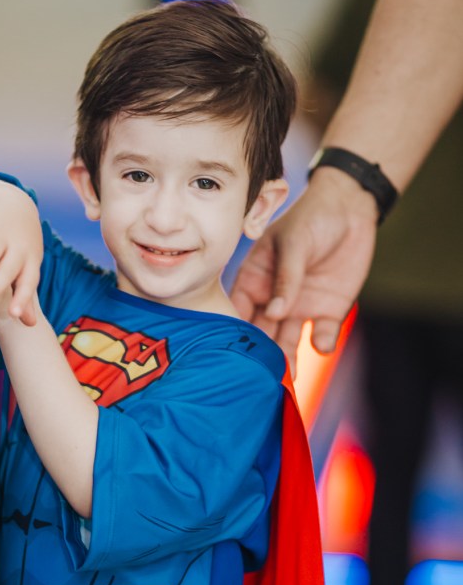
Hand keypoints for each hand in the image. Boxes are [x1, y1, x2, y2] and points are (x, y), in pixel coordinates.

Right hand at [0, 186, 42, 326]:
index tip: (14, 315)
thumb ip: (26, 294)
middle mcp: (17, 247)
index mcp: (30, 260)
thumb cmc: (21, 247)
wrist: (16, 204)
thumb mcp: (28, 266)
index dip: (22, 298)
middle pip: (7, 269)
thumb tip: (30, 324)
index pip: (28, 280)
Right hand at [231, 170, 378, 373]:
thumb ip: (286, 278)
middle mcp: (273, 300)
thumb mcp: (294, 242)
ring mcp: (299, 308)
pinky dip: (322, 343)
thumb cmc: (312, 217)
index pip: (238, 310)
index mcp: (254, 280)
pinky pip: (322, 335)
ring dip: (288, 358)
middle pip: (261, 332)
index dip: (234, 329)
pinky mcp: (327, 312)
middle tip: (261, 372)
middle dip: (261, 353)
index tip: (232, 350)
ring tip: (288, 375)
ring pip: (288, 341)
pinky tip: (322, 343)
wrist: (351, 208)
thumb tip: (275, 312)